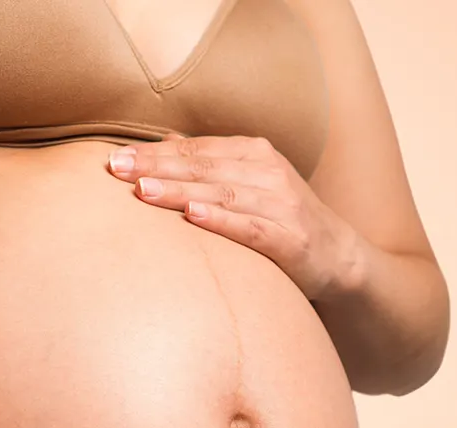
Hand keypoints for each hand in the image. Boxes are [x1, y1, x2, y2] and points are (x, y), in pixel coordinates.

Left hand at [107, 135, 365, 300]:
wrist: (340, 256)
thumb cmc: (284, 219)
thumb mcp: (252, 182)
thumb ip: (212, 164)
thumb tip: (164, 143)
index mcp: (256, 153)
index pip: (197, 149)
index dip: (155, 152)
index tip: (116, 157)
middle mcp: (270, 173)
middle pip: (205, 168)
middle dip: (158, 167)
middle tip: (116, 169)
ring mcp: (283, 205)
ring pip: (223, 195)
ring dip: (181, 191)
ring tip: (143, 190)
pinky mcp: (291, 240)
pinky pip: (251, 229)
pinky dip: (222, 221)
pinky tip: (193, 216)